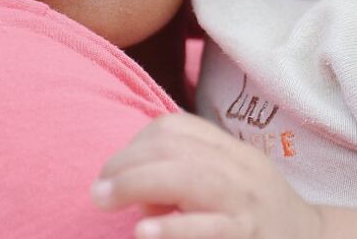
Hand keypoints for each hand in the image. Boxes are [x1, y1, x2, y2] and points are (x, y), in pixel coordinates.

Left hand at [93, 113, 321, 238]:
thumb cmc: (258, 218)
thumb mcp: (230, 185)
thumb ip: (188, 175)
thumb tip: (134, 189)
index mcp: (232, 151)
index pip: (175, 127)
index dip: (135, 146)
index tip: (115, 175)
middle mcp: (240, 169)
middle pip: (174, 148)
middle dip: (126, 165)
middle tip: (98, 192)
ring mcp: (246, 203)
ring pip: (189, 177)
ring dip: (137, 184)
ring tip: (104, 200)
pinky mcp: (247, 236)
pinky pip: (209, 228)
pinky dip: (173, 229)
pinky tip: (143, 231)